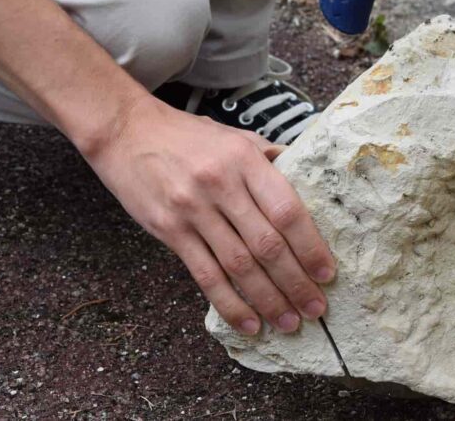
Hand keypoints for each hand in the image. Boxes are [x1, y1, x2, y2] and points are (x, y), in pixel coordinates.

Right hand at [84, 95, 335, 335]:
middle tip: (316, 308)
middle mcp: (221, 185)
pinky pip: (205, 275)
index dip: (310, 246)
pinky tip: (250, 323)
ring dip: (268, 300)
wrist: (127, 131)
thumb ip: (269, 160)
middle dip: (296, 282)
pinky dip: (230, 304)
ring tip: (289, 322)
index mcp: (245, 160)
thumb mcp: (235, 136)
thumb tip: (307, 179)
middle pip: (267, 244)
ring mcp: (193, 210)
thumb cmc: (187, 135)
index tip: (327, 272)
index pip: (287, 210)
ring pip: (239, 266)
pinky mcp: (169, 231)